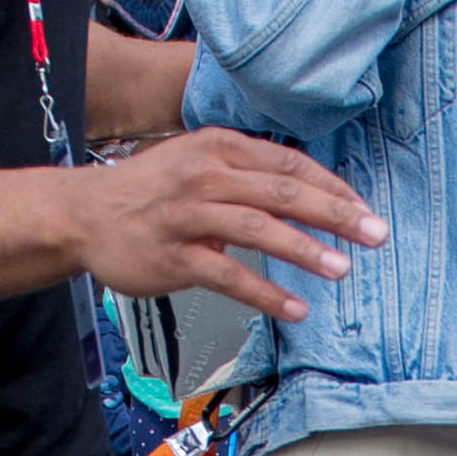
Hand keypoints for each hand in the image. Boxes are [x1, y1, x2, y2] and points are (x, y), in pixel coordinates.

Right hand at [65, 128, 388, 322]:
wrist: (82, 214)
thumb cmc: (150, 192)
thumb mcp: (198, 162)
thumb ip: (249, 174)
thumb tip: (311, 195)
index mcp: (219, 148)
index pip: (289, 164)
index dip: (332, 187)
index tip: (364, 210)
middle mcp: (205, 176)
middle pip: (282, 192)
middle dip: (335, 214)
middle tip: (374, 234)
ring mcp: (187, 216)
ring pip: (259, 230)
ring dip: (305, 250)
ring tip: (342, 268)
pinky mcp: (174, 257)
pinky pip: (229, 276)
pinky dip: (266, 293)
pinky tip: (296, 307)